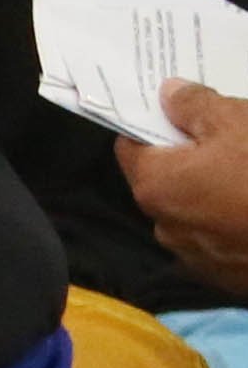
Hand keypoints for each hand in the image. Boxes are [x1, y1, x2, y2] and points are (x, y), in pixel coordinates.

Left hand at [118, 80, 247, 296]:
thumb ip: (195, 105)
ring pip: (193, 209)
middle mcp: (163, 224)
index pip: (131, 146)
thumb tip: (167, 93)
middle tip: (227, 137)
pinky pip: (219, 237)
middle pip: (165, 178)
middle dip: (189, 156)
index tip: (177, 112)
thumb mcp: (236, 123)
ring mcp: (193, 255)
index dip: (152, 125)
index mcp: (154, 185)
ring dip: (212, 191)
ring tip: (246, 172)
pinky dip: (231, 220)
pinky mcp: (223, 274)